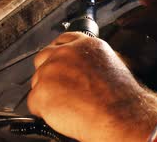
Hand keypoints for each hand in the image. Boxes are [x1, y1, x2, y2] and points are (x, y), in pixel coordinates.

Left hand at [28, 33, 156, 141]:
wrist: (120, 116)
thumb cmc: (122, 97)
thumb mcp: (115, 64)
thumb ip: (93, 58)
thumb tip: (85, 64)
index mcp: (85, 44)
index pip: (62, 40)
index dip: (58, 53)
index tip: (59, 63)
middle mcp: (66, 53)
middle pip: (43, 58)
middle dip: (48, 72)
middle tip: (60, 88)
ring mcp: (51, 71)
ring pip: (37, 81)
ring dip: (47, 93)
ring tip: (68, 104)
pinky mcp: (42, 92)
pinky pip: (34, 103)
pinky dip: (44, 111)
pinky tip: (62, 113)